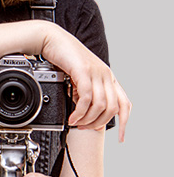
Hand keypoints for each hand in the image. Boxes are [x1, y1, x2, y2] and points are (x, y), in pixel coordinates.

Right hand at [39, 23, 130, 140]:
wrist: (51, 39)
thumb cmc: (62, 56)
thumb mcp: (79, 76)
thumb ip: (85, 91)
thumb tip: (84, 111)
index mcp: (107, 77)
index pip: (124, 103)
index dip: (125, 122)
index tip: (120, 137)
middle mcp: (106, 75)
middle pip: (112, 108)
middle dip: (98, 123)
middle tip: (84, 128)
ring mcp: (96, 72)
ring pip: (100, 105)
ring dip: (87, 119)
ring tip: (76, 122)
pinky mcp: (83, 71)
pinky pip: (86, 98)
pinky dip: (80, 111)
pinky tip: (72, 115)